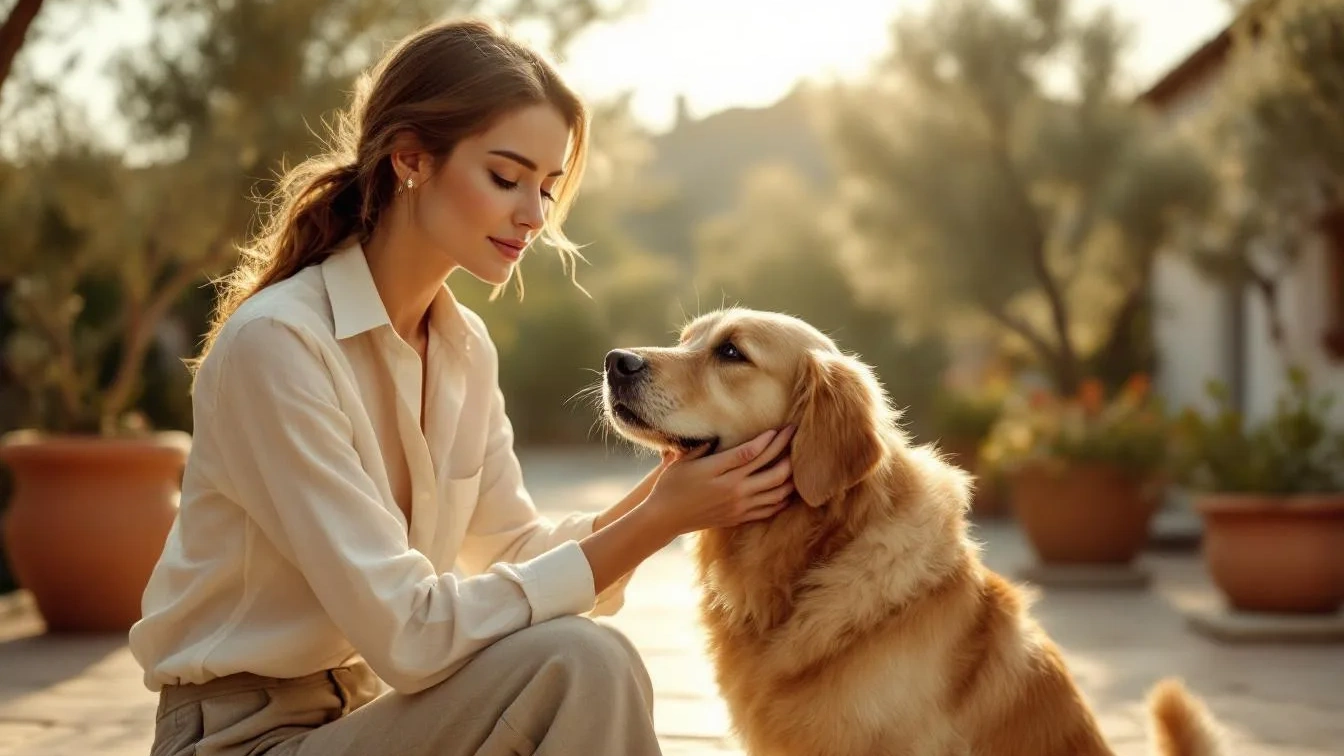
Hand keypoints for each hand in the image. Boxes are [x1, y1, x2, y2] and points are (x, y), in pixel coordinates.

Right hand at [639, 425, 796, 538]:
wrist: (664, 519)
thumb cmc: (671, 485)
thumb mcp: (683, 461)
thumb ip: (703, 446)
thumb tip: (720, 433)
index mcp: (719, 472)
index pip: (751, 452)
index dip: (768, 440)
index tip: (779, 429)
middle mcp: (733, 489)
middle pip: (772, 471)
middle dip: (787, 451)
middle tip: (795, 436)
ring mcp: (739, 505)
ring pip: (777, 491)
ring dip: (791, 477)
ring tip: (798, 462)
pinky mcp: (739, 517)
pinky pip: (769, 509)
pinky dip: (782, 499)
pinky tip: (787, 489)